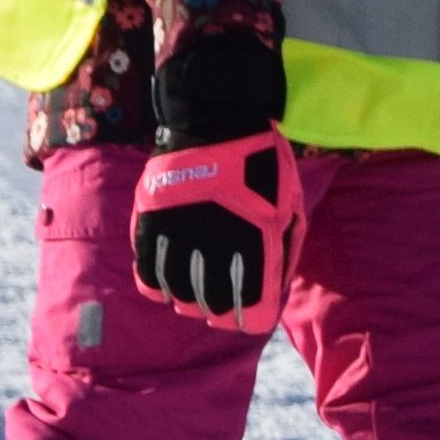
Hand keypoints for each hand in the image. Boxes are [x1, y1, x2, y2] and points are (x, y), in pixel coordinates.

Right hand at [131, 132, 290, 332]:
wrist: (217, 121)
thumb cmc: (262, 166)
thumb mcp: (290, 206)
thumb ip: (283, 251)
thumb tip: (271, 291)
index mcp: (258, 243)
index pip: (254, 308)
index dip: (254, 318)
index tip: (252, 317)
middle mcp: (217, 245)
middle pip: (215, 307)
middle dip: (222, 313)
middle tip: (222, 309)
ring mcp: (181, 234)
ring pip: (180, 295)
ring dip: (191, 302)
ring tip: (196, 297)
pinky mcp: (153, 223)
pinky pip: (148, 274)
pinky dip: (159, 287)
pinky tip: (169, 285)